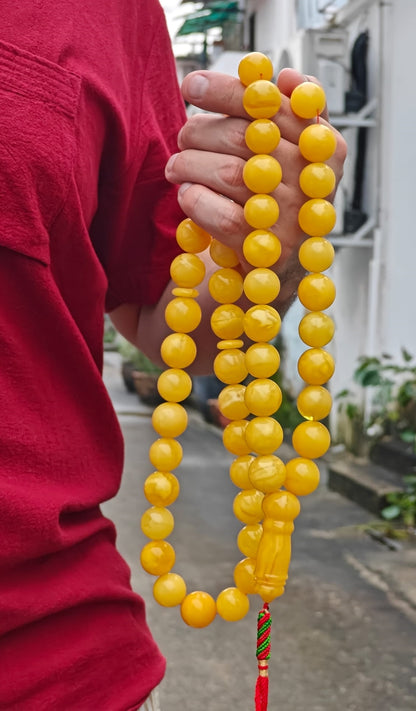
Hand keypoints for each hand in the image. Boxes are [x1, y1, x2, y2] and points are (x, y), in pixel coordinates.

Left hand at [165, 68, 346, 312]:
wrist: (276, 267)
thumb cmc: (276, 200)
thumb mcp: (294, 155)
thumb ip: (292, 114)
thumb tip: (289, 77)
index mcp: (325, 146)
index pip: (273, 105)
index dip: (227, 90)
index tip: (191, 84)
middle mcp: (313, 180)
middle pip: (244, 135)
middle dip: (200, 131)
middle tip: (182, 138)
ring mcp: (292, 218)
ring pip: (228, 172)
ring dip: (189, 165)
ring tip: (177, 168)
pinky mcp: (267, 251)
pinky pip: (220, 215)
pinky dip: (195, 201)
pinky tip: (188, 195)